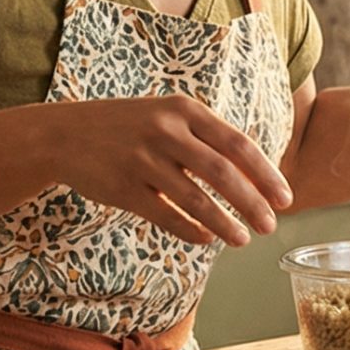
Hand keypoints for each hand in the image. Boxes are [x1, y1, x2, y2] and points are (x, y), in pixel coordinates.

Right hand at [41, 95, 291, 246]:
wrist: (63, 134)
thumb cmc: (127, 127)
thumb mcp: (167, 115)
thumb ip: (206, 138)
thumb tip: (254, 174)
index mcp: (184, 110)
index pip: (238, 144)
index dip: (266, 174)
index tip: (285, 199)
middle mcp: (166, 131)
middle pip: (223, 173)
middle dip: (252, 203)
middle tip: (271, 226)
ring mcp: (143, 160)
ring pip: (197, 199)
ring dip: (225, 223)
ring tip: (242, 240)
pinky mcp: (123, 188)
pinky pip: (167, 216)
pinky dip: (191, 231)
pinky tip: (207, 239)